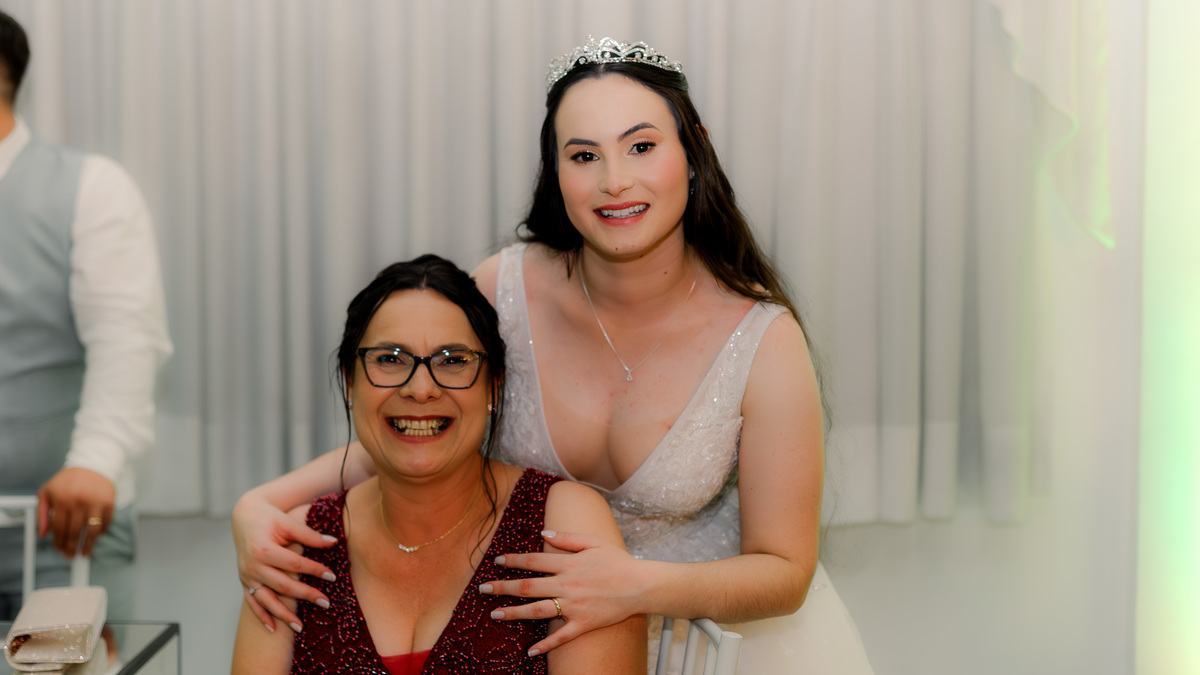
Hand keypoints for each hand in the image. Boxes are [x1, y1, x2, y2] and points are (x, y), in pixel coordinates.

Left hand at [37, 468, 114, 556]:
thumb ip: (42, 513)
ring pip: (91, 531)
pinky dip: (101, 532)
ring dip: (88, 545)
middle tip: (71, 554)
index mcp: (61, 499)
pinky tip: (96, 536)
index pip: (59, 528)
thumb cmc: (69, 479)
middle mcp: (78, 501)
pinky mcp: (109, 502)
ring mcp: (95, 502)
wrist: (93, 463)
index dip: (59, 542)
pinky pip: (106, 523)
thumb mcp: (47, 492)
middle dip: (71, 547)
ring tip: (85, 552)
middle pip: (74, 532)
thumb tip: (43, 534)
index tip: (60, 549)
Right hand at [231, 490, 336, 631]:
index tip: (332, 576)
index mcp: (263, 550)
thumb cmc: (269, 518)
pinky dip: (262, 616)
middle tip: (326, 603)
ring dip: (283, 615)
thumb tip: (333, 542)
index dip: (314, 570)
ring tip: (300, 628)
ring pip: (266, 600)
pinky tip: (273, 629)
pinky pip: (252, 603)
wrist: (244, 518)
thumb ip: (309, 535)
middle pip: (282, 585)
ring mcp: (247, 576)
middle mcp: (252, 566)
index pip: (294, 565)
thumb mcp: (288, 522)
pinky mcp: (244, 582)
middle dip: (305, 595)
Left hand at [482, 531, 646, 655]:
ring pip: (538, 611)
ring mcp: (574, 606)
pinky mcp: (583, 624)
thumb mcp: (593, 542)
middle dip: (503, 587)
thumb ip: (567, 538)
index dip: (513, 560)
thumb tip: (543, 535)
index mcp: (568, 564)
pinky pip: (561, 637)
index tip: (497, 561)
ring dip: (514, 613)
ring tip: (494, 614)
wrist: (640, 585)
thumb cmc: (617, 561)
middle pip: (528, 586)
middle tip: (483, 589)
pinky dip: (544, 645)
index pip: (533, 561)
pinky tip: (529, 651)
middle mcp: (567, 585)